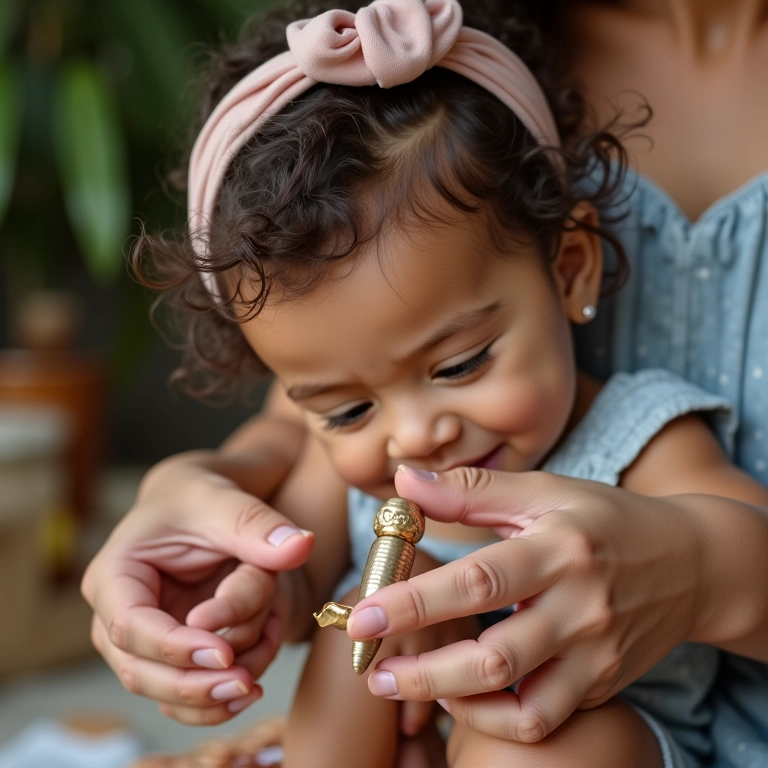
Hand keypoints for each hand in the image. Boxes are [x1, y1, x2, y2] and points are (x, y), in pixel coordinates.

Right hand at [82, 453, 312, 724]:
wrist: (202, 506)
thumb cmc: (202, 497)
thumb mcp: (225, 501)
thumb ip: (257, 526)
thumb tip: (299, 546)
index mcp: (115, 574)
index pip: (130, 626)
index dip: (174, 648)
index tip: (224, 654)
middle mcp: (118, 615)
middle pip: (140, 671)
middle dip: (191, 685)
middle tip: (243, 683)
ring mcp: (142, 641)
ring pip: (163, 690)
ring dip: (206, 699)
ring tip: (252, 688)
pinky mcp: (169, 655)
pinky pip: (183, 693)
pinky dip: (213, 700)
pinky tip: (251, 687)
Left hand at [347, 465, 706, 741]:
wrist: (691, 563)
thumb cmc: (605, 519)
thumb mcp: (543, 490)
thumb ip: (470, 490)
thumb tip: (402, 481)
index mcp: (557, 547)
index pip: (477, 580)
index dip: (415, 602)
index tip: (363, 616)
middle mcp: (578, 606)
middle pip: (493, 656)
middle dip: (422, 670)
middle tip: (370, 670)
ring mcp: (595, 652)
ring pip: (519, 702)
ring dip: (451, 700)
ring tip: (399, 685)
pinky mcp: (602, 682)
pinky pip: (543, 717)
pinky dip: (495, 718)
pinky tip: (461, 694)